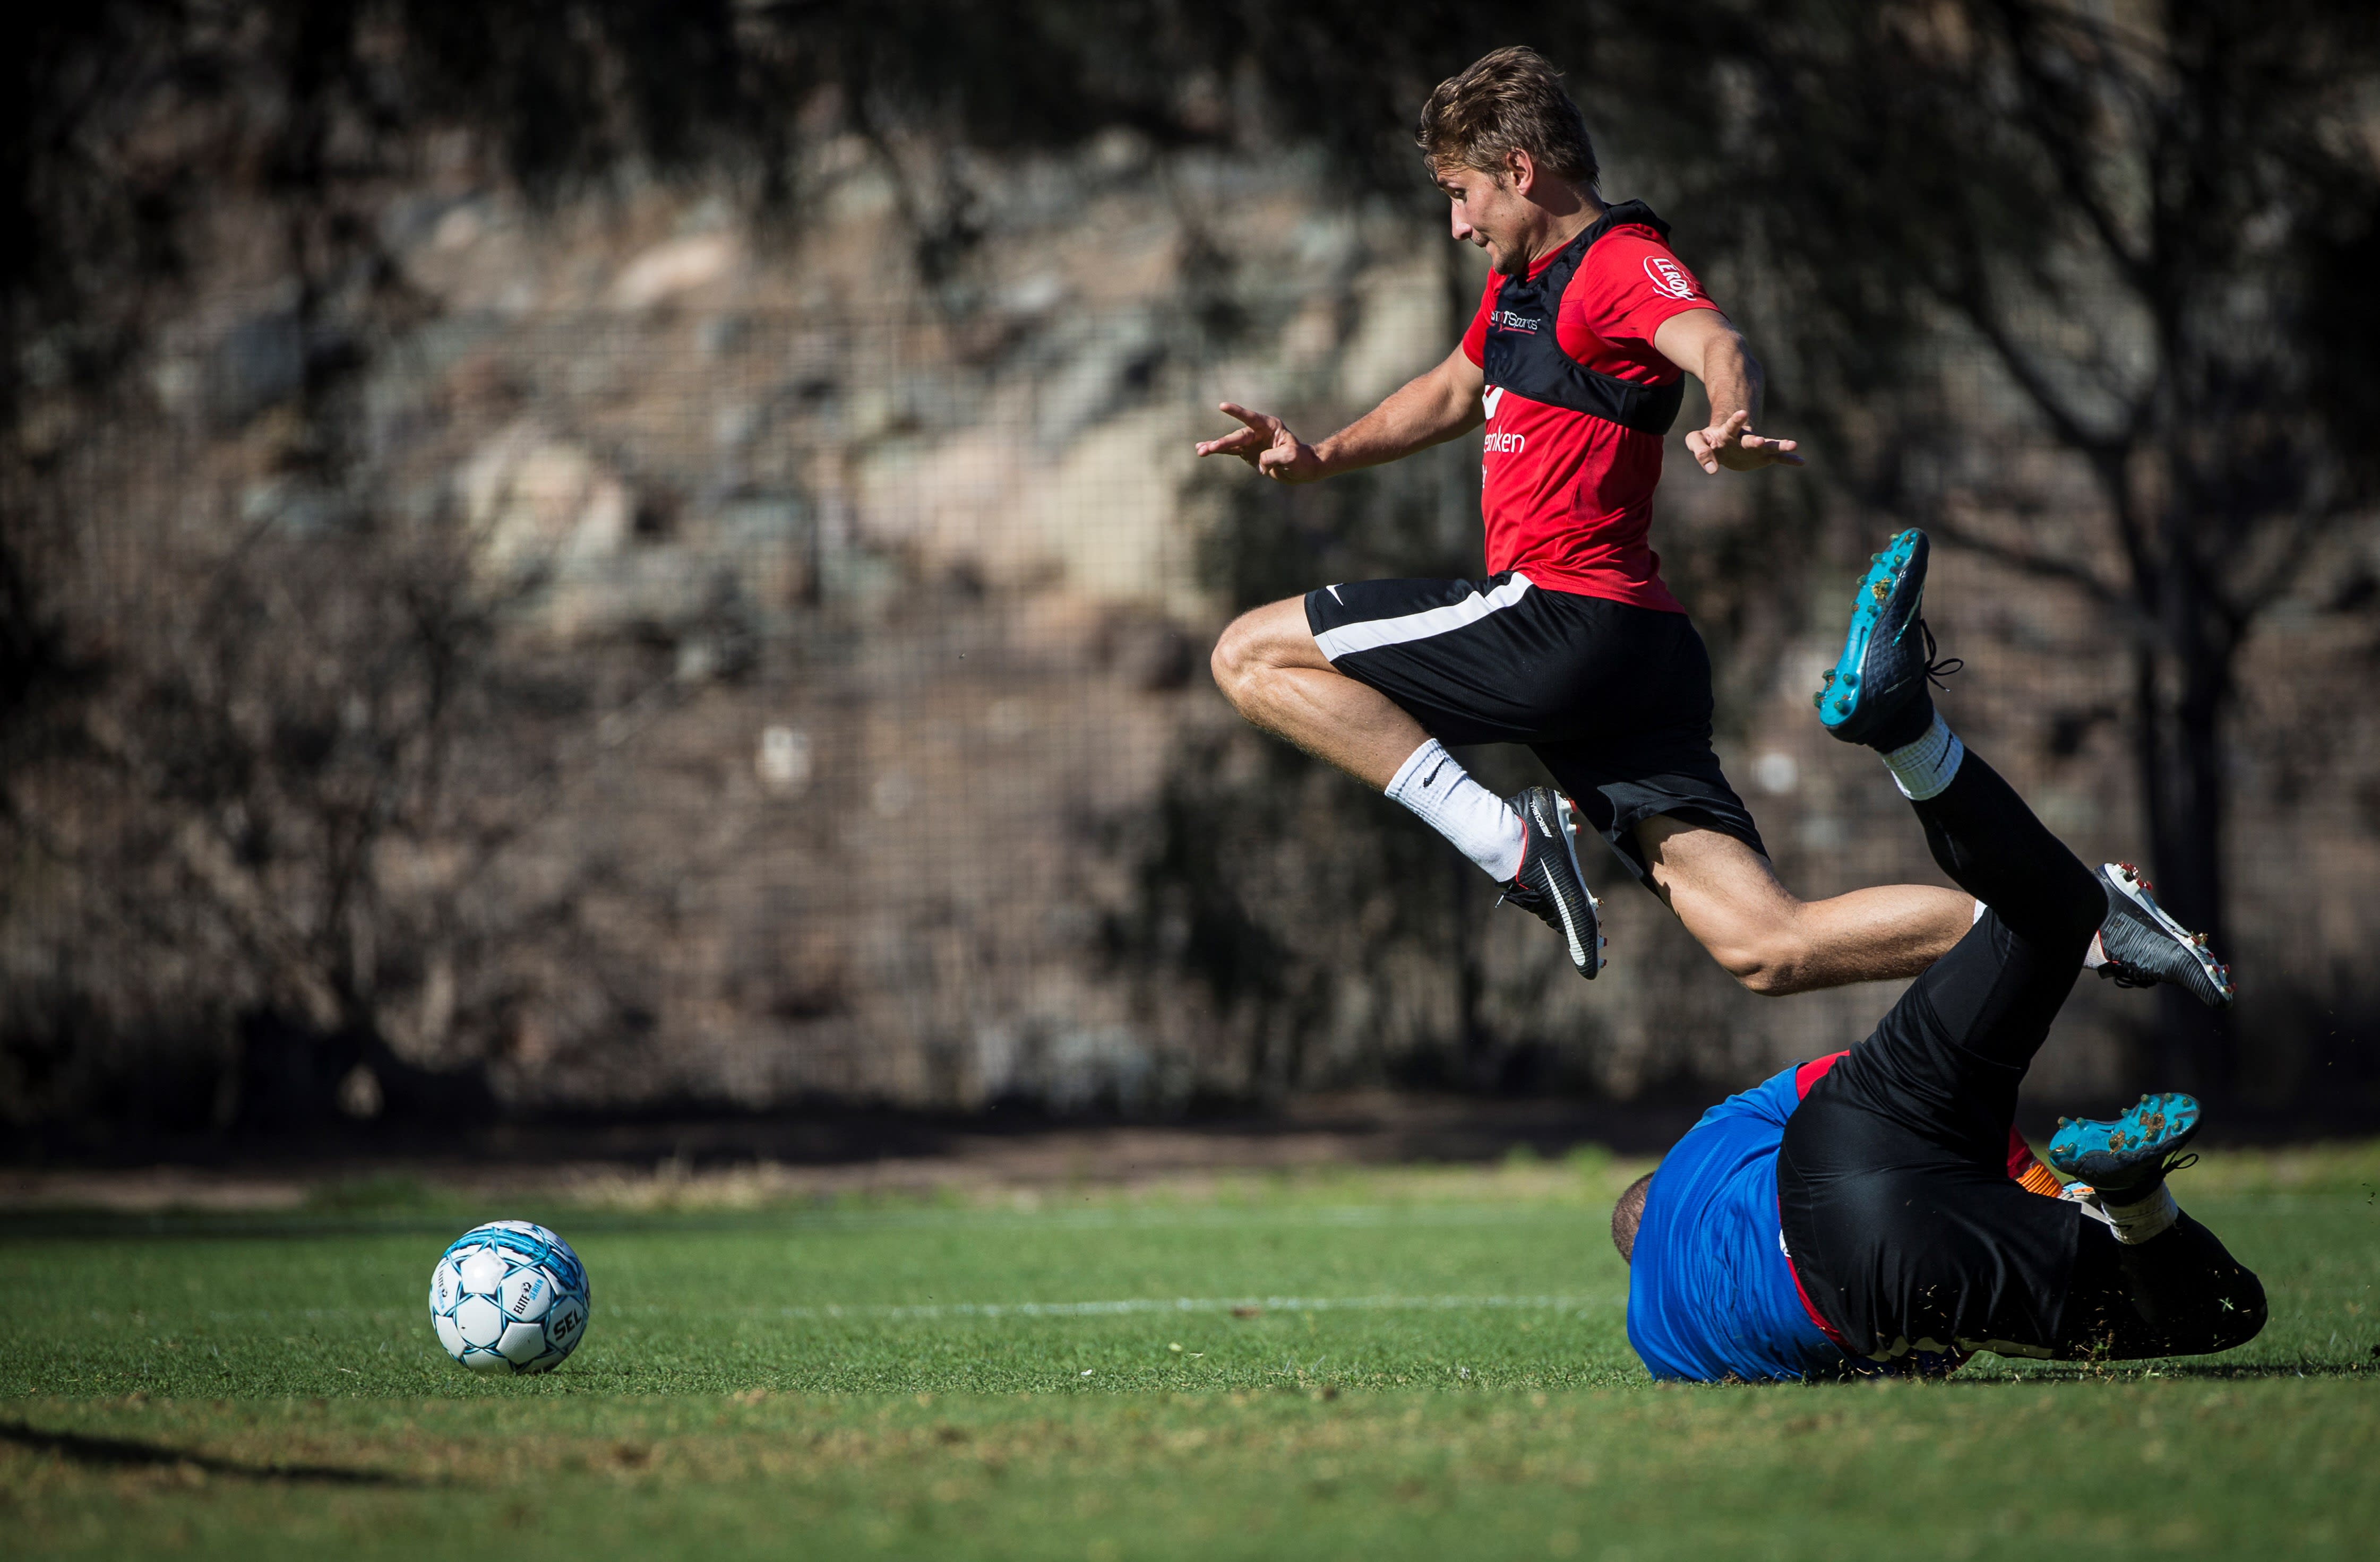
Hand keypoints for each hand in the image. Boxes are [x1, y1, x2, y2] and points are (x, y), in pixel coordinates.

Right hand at [1194, 403, 1325, 482]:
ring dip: (1215, 447)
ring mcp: (1251, 442)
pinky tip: (1202, 450)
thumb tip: (1258, 460)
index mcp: (1270, 426)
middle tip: (1211, 448)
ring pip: (1230, 443)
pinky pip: (1229, 451)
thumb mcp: (1291, 456)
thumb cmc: (1300, 460)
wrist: (1301, 469)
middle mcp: (1258, 431)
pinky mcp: (1247, 452)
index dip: (1237, 413)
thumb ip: (1274, 456)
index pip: (1250, 418)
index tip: (1222, 406)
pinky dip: (1217, 451)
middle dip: (1224, 442)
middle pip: (1238, 435)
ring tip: (1200, 451)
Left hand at [1684, 408, 1803, 473]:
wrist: (1723, 443)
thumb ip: (1700, 451)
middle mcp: (1743, 439)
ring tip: (1793, 444)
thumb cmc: (1708, 440)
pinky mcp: (1762, 457)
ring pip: (1769, 446)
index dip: (1736, 419)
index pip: (1731, 425)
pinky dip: (1788, 459)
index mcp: (1726, 433)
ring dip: (1779, 445)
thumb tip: (1712, 470)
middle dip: (1755, 441)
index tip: (1742, 413)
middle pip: (1750, 439)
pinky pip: (1777, 458)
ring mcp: (1755, 447)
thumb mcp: (1696, 441)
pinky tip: (1801, 461)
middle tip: (1760, 441)